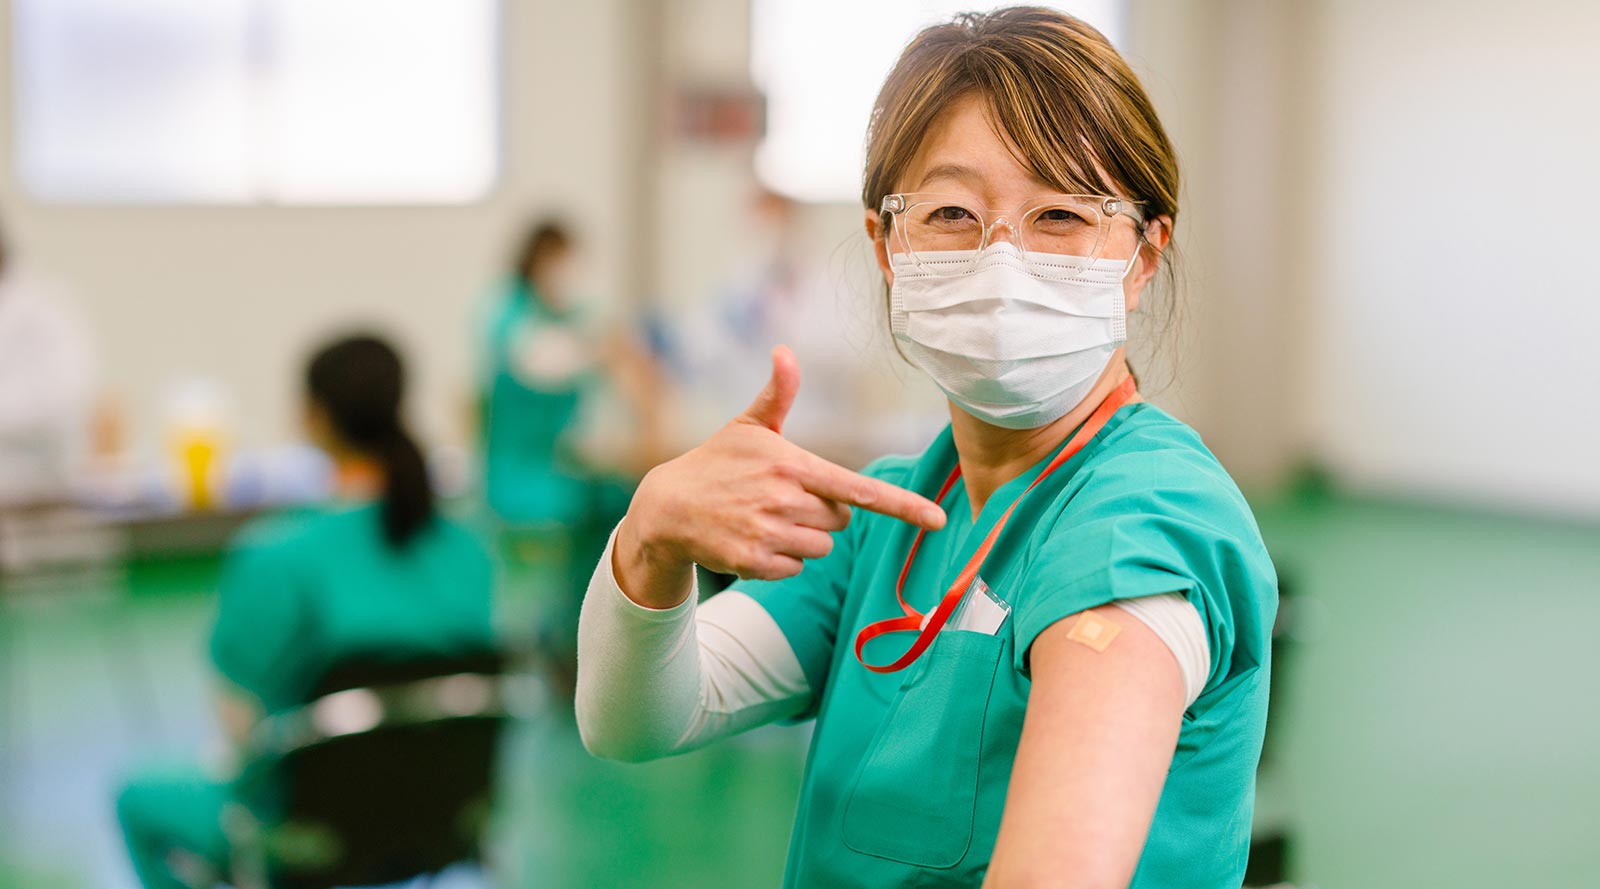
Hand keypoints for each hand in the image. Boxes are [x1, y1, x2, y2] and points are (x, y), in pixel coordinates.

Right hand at [614, 346, 945, 607]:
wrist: (667, 508)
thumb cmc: (716, 462)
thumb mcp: (748, 426)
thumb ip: (778, 394)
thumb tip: (785, 350)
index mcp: (793, 464)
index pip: (857, 489)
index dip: (902, 506)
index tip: (937, 519)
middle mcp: (785, 500)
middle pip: (840, 521)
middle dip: (821, 513)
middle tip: (784, 499)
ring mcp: (770, 534)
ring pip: (820, 548)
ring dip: (802, 539)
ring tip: (765, 519)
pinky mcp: (755, 562)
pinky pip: (795, 569)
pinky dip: (781, 560)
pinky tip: (753, 539)